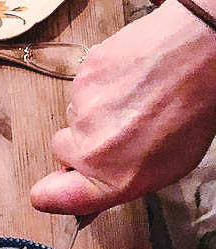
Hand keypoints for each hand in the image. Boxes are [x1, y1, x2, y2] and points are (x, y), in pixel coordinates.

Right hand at [30, 0, 215, 214]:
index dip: (48, 193)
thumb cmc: (196, 107)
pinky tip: (131, 75)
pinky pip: (84, 84)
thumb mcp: (169, 165)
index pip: (48, 197)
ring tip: (135, 95)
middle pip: (63, 149)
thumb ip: (120, 182)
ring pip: (76, 114)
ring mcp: (83, 112)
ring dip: (98, 108)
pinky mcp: (83, 77)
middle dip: (83, 140)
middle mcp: (90, 150)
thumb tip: (90, 195)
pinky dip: (103, 80)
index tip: (51, 190)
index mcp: (111, 180)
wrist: (203, 51)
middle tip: (120, 125)